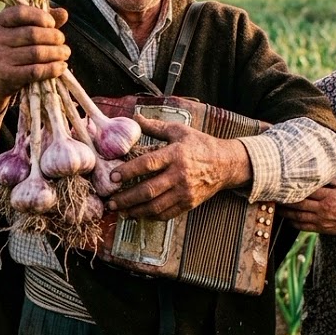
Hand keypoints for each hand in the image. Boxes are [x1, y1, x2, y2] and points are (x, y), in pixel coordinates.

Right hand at [0, 5, 69, 117]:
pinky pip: (36, 70)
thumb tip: (63, 13)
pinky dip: (53, 68)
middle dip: (54, 37)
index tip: (52, 24)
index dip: (41, 16)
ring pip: (37, 53)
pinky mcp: (7, 76)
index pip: (20, 12)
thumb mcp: (17, 32)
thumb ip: (39, 21)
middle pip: (33, 34)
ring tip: (65, 53)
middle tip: (62, 41)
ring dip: (57, 52)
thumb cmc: (10, 50)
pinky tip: (61, 66)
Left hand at [105, 114, 249, 220]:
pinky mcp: (189, 203)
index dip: (128, 171)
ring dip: (135, 210)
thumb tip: (135, 118)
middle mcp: (179, 174)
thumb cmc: (200, 145)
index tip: (113, 177)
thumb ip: (155, 127)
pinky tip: (138, 214)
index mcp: (175, 154)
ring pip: (155, 206)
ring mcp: (185, 191)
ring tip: (121, 211)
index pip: (148, 164)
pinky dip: (150, 216)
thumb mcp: (179, 131)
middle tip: (110, 201)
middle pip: (148, 190)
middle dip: (126, 198)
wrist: (225, 164)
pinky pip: (166, 213)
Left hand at [276, 180, 335, 235]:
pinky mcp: (321, 229)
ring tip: (277, 207)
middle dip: (286, 199)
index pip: (308, 190)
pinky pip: (303, 227)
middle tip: (275, 195)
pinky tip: (286, 219)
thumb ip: (330, 181)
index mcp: (330, 196)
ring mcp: (321, 219)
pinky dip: (293, 223)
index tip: (284, 183)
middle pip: (300, 203)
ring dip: (286, 212)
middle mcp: (324, 208)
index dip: (295, 187)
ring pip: (299, 216)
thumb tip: (317, 171)